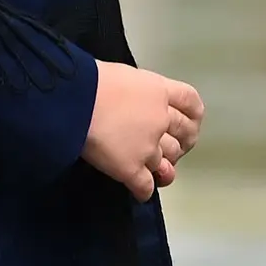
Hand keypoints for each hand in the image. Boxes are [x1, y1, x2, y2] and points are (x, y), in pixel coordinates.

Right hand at [83, 61, 204, 200]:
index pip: (191, 102)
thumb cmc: (88, 78)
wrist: (73, 99)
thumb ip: (137, 92)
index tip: (186, 122)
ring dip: (161, 168)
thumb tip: (133, 104)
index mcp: (158, 91)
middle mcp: (160, 120)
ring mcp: (149, 148)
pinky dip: (143, 191)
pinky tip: (136, 190)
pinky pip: (145, 187)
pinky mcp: (132, 169)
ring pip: (167, 165)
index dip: (192, 115)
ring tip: (151, 169)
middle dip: (180, 144)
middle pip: (184, 136)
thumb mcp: (121, 74)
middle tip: (168, 148)